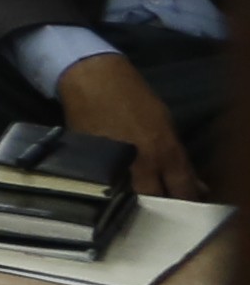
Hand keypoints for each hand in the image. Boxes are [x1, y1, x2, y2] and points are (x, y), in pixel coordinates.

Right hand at [59, 55, 215, 203]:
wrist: (91, 80)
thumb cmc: (133, 96)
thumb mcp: (165, 123)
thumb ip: (178, 157)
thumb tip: (194, 183)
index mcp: (165, 152)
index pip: (183, 191)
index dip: (188, 201)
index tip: (187, 205)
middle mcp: (142, 164)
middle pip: (155, 201)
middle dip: (160, 204)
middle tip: (160, 203)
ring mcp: (113, 167)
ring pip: (129, 199)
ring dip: (135, 200)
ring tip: (137, 198)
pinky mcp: (89, 166)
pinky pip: (105, 187)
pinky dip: (112, 190)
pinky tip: (114, 188)